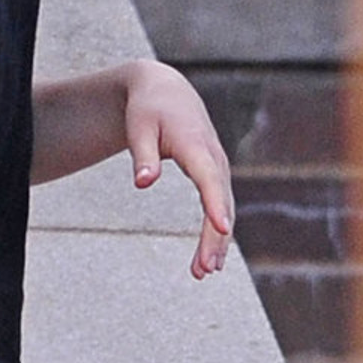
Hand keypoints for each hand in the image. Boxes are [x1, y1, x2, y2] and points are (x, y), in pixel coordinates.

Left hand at [123, 60, 233, 279]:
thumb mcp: (139, 128)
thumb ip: (143, 156)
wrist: (166, 91)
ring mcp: (218, 168)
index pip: (209, 178)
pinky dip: (216, 233)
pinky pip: (219, 207)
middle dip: (215, 236)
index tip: (221, 228)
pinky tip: (208, 260)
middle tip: (204, 269)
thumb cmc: (148, 109)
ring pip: (224, 209)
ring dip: (217, 241)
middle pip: (220, 202)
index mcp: (195, 145)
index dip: (216, 204)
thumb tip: (143, 184)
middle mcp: (214, 158)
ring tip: (203, 272)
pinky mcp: (214, 175)